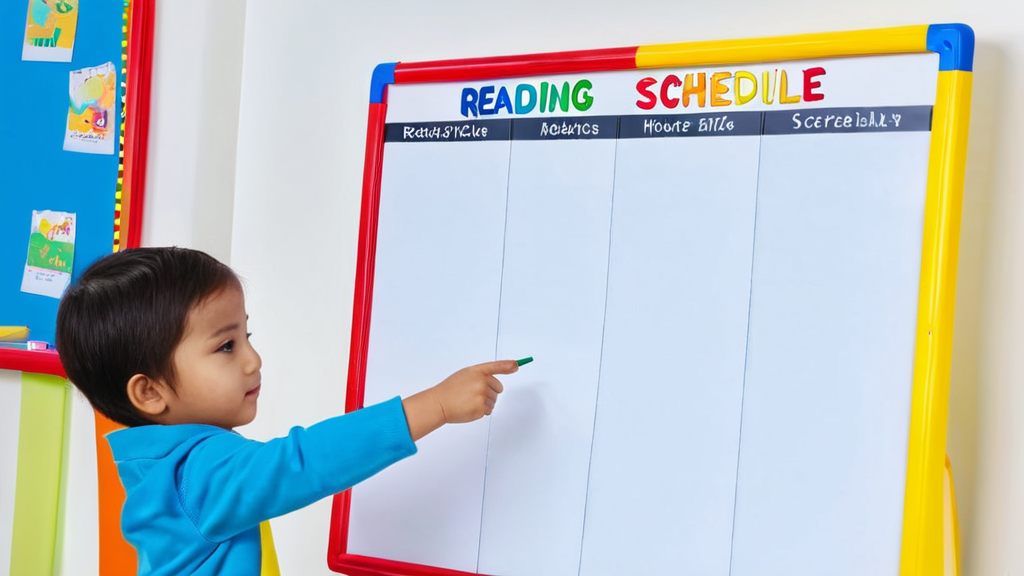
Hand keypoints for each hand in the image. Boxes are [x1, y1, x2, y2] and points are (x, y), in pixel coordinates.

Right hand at [402, 360, 518, 440]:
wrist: (439, 403)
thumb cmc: (451, 389)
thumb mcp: (465, 375)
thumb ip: (481, 375)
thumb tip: (497, 383)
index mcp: (477, 371)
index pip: (496, 366)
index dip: (508, 365)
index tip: (517, 365)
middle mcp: (481, 381)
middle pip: (498, 388)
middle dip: (489, 391)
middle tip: (473, 393)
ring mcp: (482, 395)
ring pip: (494, 400)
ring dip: (484, 402)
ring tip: (468, 401)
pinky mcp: (482, 408)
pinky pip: (489, 410)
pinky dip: (482, 411)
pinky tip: (469, 407)